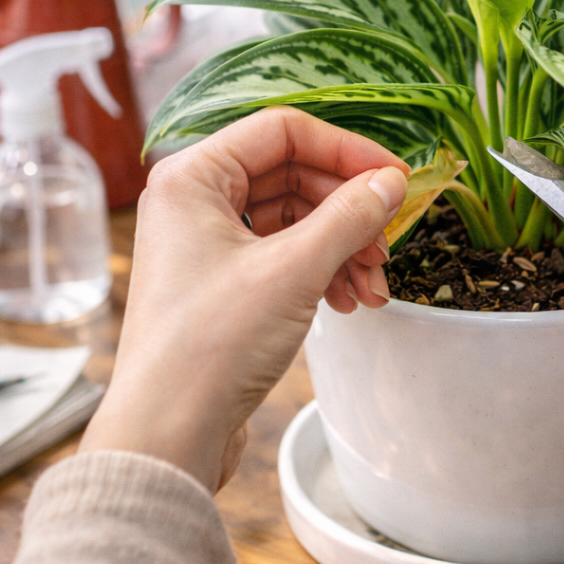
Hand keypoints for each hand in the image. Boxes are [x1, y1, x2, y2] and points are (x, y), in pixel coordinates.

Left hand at [80, 107, 407, 491]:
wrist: (168, 434)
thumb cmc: (211, 345)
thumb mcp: (294, 270)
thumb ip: (349, 216)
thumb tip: (393, 181)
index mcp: (193, 176)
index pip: (283, 130)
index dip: (346, 150)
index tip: (395, 178)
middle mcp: (195, 201)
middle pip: (293, 176)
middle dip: (348, 212)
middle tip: (386, 246)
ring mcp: (207, 243)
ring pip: (294, 219)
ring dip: (342, 247)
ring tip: (373, 288)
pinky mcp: (222, 282)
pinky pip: (284, 254)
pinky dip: (322, 271)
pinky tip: (348, 302)